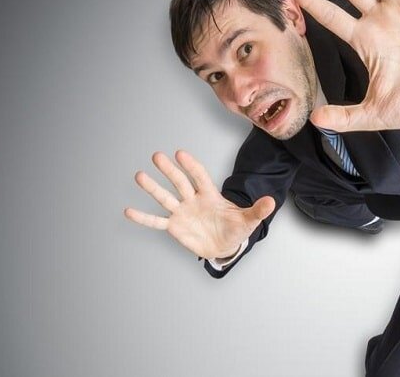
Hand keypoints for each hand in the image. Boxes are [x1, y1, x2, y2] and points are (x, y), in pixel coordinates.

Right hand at [124, 150, 275, 258]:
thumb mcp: (249, 220)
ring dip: (152, 188)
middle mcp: (193, 200)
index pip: (200, 177)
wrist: (225, 246)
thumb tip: (271, 202)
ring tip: (139, 176)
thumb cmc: (236, 229)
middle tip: (157, 156)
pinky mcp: (174, 227)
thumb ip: (257, 210)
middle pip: (180, 183)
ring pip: (165, 198)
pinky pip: (157, 221)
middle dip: (170, 170)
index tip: (181, 153)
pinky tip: (128, 211)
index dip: (191, 166)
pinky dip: (143, 218)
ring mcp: (182, 212)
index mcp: (210, 195)